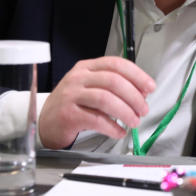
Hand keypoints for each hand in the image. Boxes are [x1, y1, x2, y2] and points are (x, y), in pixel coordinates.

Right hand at [38, 56, 155, 149]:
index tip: (150, 87)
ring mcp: (71, 95)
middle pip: (113, 81)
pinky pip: (96, 120)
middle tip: (143, 110)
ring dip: (125, 112)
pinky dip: (112, 127)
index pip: (116, 64)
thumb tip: (141, 93)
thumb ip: (115, 87)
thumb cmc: (73, 104)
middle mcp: (78, 78)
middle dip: (134, 96)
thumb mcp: (92, 88)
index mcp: (87, 67)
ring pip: (105, 99)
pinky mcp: (68, 115)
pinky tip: (119, 132)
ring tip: (134, 121)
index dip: (137, 75)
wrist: (46, 121)